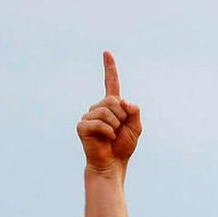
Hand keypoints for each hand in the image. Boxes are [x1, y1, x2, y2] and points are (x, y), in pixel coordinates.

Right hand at [77, 52, 141, 171]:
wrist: (113, 163)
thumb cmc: (123, 146)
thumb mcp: (135, 127)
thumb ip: (134, 111)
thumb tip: (123, 101)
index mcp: (111, 106)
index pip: (110, 83)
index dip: (109, 68)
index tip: (106, 53)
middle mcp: (98, 107)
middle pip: (113, 101)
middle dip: (122, 116)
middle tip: (119, 130)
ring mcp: (89, 115)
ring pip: (106, 111)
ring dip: (115, 125)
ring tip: (113, 136)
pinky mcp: (82, 126)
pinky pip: (99, 123)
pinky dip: (108, 132)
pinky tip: (107, 139)